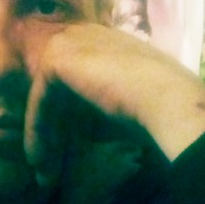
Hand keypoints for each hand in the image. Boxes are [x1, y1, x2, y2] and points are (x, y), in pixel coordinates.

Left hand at [24, 23, 204, 184]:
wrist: (167, 97)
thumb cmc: (157, 105)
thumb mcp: (124, 103)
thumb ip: (101, 104)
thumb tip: (84, 131)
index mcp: (105, 40)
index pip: (76, 72)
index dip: (67, 110)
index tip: (67, 142)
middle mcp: (85, 35)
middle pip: (57, 84)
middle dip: (52, 124)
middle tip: (48, 160)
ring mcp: (68, 42)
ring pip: (47, 94)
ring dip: (43, 132)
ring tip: (42, 168)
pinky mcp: (55, 58)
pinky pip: (39, 98)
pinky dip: (36, 128)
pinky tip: (37, 156)